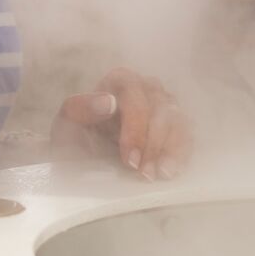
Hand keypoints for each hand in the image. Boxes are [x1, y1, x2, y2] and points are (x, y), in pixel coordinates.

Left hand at [52, 67, 191, 181]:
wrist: (80, 157)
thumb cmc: (75, 135)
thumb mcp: (67, 122)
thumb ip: (82, 108)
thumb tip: (108, 102)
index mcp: (121, 80)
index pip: (135, 97)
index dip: (136, 129)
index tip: (129, 159)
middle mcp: (147, 88)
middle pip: (161, 109)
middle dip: (153, 145)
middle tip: (143, 173)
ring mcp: (164, 106)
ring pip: (179, 121)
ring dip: (171, 150)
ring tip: (159, 175)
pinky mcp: (175, 126)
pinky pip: (187, 136)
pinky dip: (181, 154)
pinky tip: (170, 172)